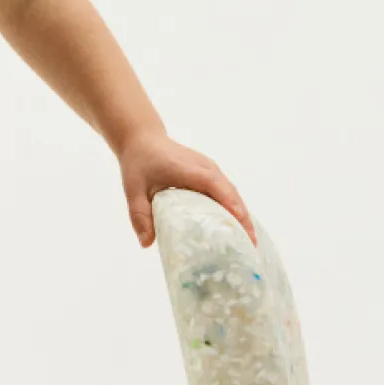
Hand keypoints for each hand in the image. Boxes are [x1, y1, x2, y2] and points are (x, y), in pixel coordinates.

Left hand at [119, 129, 256, 247]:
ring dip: (242, 213)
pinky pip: (227, 190)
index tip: (241, 222)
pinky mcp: (211, 173)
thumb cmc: (139, 165)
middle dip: (242, 217)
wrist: (143, 140)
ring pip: (232, 191)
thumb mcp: (133, 190)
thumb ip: (139, 216)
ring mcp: (210, 168)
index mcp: (186, 169)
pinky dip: (234, 207)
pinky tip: (236, 227)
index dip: (228, 202)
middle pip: (230, 191)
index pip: (212, 184)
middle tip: (250, 244)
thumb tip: (147, 244)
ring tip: (248, 240)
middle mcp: (203, 167)